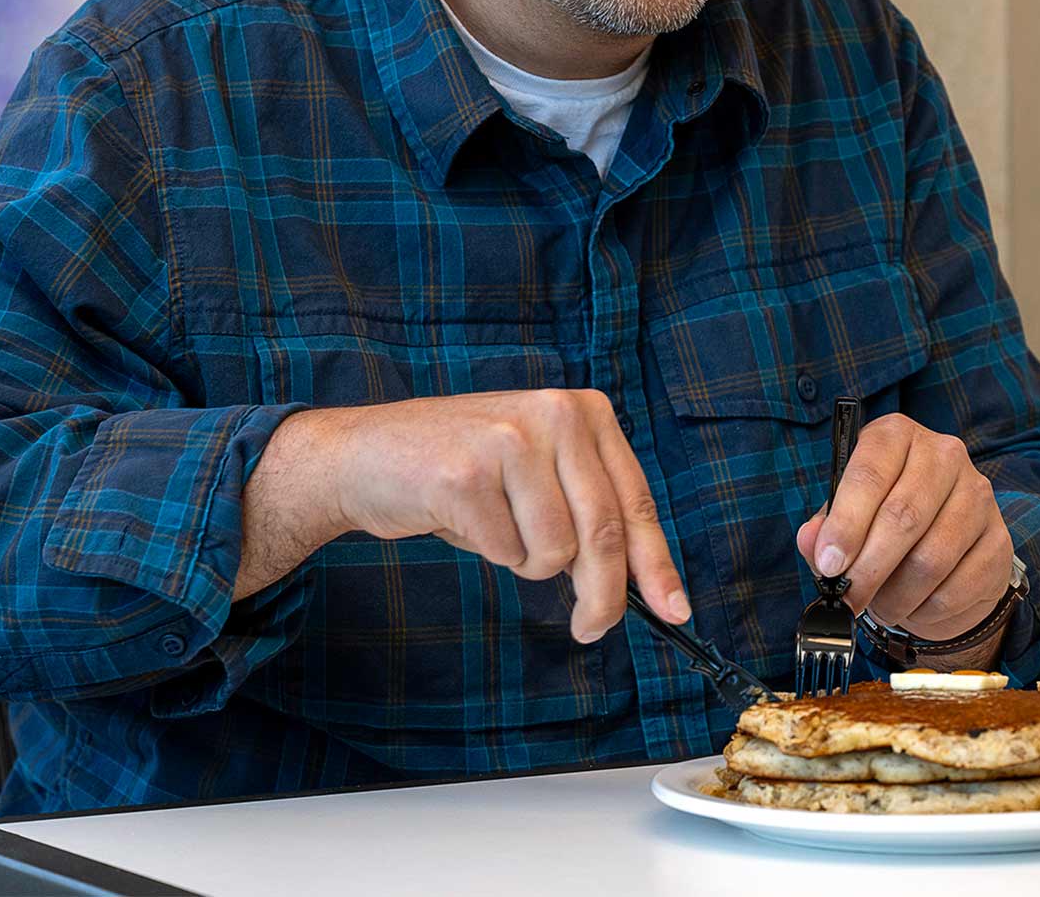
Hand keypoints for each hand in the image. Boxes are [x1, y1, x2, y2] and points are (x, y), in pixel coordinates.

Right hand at [282, 389, 689, 642]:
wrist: (364, 454)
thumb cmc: (460, 473)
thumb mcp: (539, 471)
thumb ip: (588, 510)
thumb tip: (646, 588)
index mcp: (583, 410)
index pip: (636, 501)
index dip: (657, 565)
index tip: (675, 611)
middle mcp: (554, 414)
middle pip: (604, 533)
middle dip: (602, 596)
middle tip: (589, 628)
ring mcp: (509, 440)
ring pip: (555, 551)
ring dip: (526, 561)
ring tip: (494, 528)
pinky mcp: (467, 476)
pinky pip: (506, 552)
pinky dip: (488, 552)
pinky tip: (462, 519)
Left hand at [793, 413, 1012, 642]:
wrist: (945, 550)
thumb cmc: (884, 525)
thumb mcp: (847, 519)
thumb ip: (825, 530)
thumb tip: (812, 542)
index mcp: (897, 436)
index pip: (870, 472)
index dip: (846, 523)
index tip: (829, 562)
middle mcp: (944, 455)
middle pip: (903, 517)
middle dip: (868, 567)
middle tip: (848, 597)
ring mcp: (978, 496)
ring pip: (931, 558)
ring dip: (896, 595)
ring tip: (878, 605)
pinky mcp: (999, 540)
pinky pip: (957, 587)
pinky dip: (926, 608)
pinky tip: (913, 605)